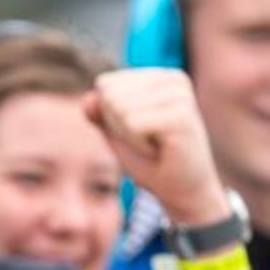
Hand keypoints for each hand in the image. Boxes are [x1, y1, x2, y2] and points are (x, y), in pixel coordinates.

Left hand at [83, 69, 229, 225]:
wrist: (182, 192)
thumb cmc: (151, 161)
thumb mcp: (117, 132)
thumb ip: (99, 112)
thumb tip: (87, 100)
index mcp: (159, 76)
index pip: (105, 84)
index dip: (111, 116)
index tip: (139, 130)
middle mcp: (173, 79)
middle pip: (111, 95)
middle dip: (118, 126)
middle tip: (147, 141)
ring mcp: (179, 95)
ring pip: (120, 108)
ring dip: (130, 137)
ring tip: (155, 145)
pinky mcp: (181, 115)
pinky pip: (132, 123)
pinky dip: (138, 144)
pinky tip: (160, 150)